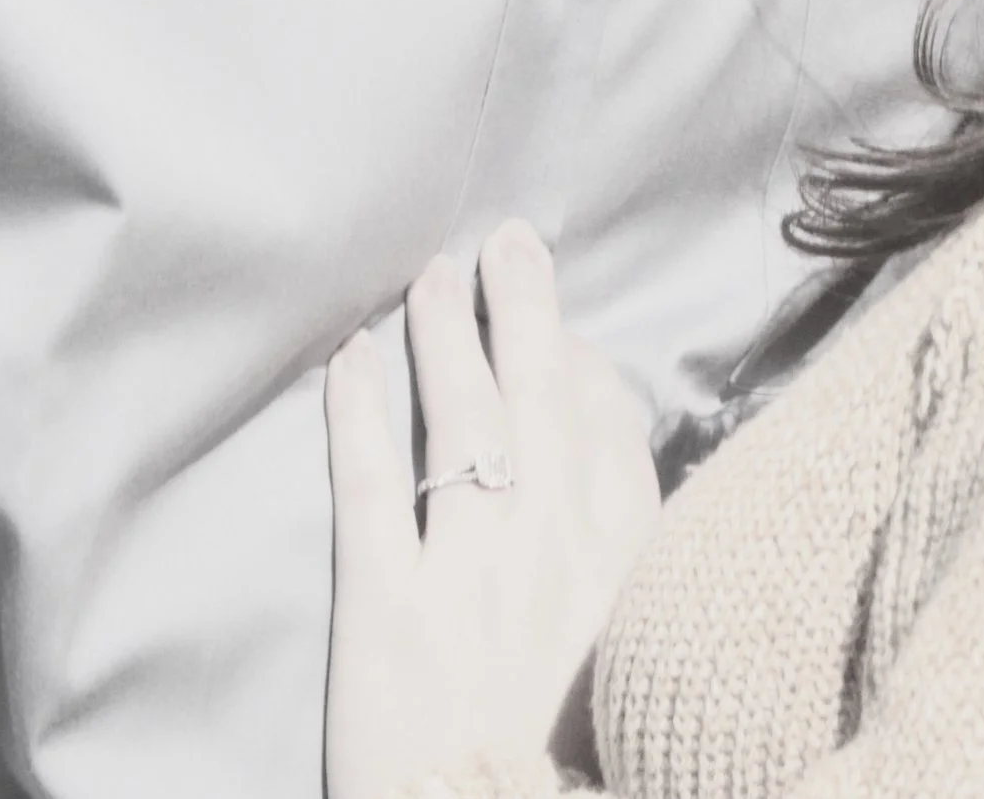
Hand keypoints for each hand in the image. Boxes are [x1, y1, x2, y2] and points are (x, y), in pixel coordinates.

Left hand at [324, 220, 661, 798]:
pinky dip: (361, 412)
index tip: (559, 327)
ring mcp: (469, 573)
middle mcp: (552, 549)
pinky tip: (349, 358)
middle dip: (520, 303)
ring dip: (444, 332)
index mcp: (623, 565)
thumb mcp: (634, 653)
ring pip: (459, 416)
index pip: (606, 424)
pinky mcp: (387, 612)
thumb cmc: (575, 766)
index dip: (579, 359)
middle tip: (502, 238)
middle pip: (535, 392)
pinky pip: (372, 488)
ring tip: (429, 278)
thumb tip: (615, 472)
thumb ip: (626, 563)